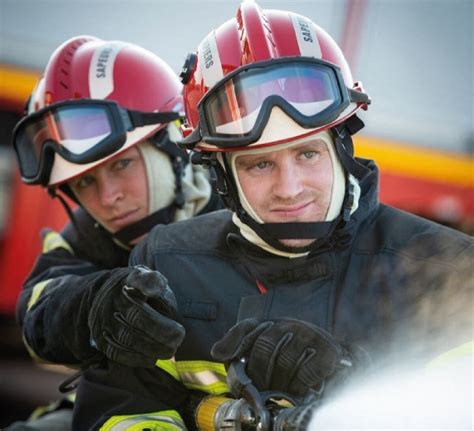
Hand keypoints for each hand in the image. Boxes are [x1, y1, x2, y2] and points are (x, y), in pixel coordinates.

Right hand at [88, 265, 184, 366]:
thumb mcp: (149, 278)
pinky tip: (152, 358)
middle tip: (179, 337)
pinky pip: (117, 351)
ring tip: (170, 350)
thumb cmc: (138, 290)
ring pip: (127, 336)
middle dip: (160, 329)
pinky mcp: (100, 337)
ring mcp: (104, 317)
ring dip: (152, 347)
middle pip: (136, 315)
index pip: (138, 278)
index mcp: (130, 279)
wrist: (103, 296)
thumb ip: (157, 284)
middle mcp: (114, 297)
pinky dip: (136, 358)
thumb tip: (158, 293)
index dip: (148, 283)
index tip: (158, 288)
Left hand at [211, 318, 350, 395]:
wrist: (335, 358)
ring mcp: (309, 335)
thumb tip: (217, 351)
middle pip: (265, 346)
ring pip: (285, 360)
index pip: (247, 327)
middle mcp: (290, 324)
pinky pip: (307, 370)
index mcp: (271, 323)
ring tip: (278, 392)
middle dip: (258, 374)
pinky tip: (298, 389)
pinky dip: (299, 385)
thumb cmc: (293, 357)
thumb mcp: (264, 350)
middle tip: (259, 389)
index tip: (226, 359)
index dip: (235, 343)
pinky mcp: (328, 351)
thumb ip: (239, 347)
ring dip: (279, 383)